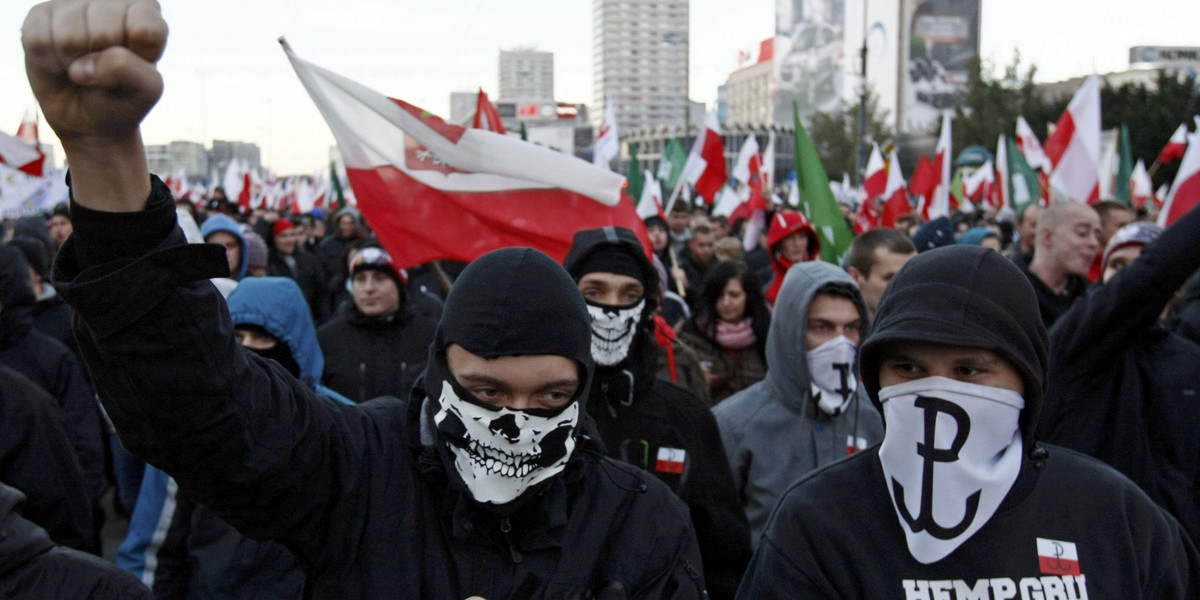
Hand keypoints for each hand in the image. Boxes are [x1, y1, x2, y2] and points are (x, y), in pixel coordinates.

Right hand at [22, 0, 167, 210]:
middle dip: (99, 57)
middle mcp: (112, 2)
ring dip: (71, 58)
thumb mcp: (144, 92)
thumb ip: (129, 70)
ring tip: (79, 69)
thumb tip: (89, 62)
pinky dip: (46, 56)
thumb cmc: (124, 103)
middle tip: (100, 75)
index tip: (131, 69)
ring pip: (67, 25)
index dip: (132, 52)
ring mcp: (74, 5)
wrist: (89, 121)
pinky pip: (37, 30)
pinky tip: (59, 63)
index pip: (144, 21)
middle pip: (101, 21)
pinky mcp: (41, 15)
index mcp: (146, 16)